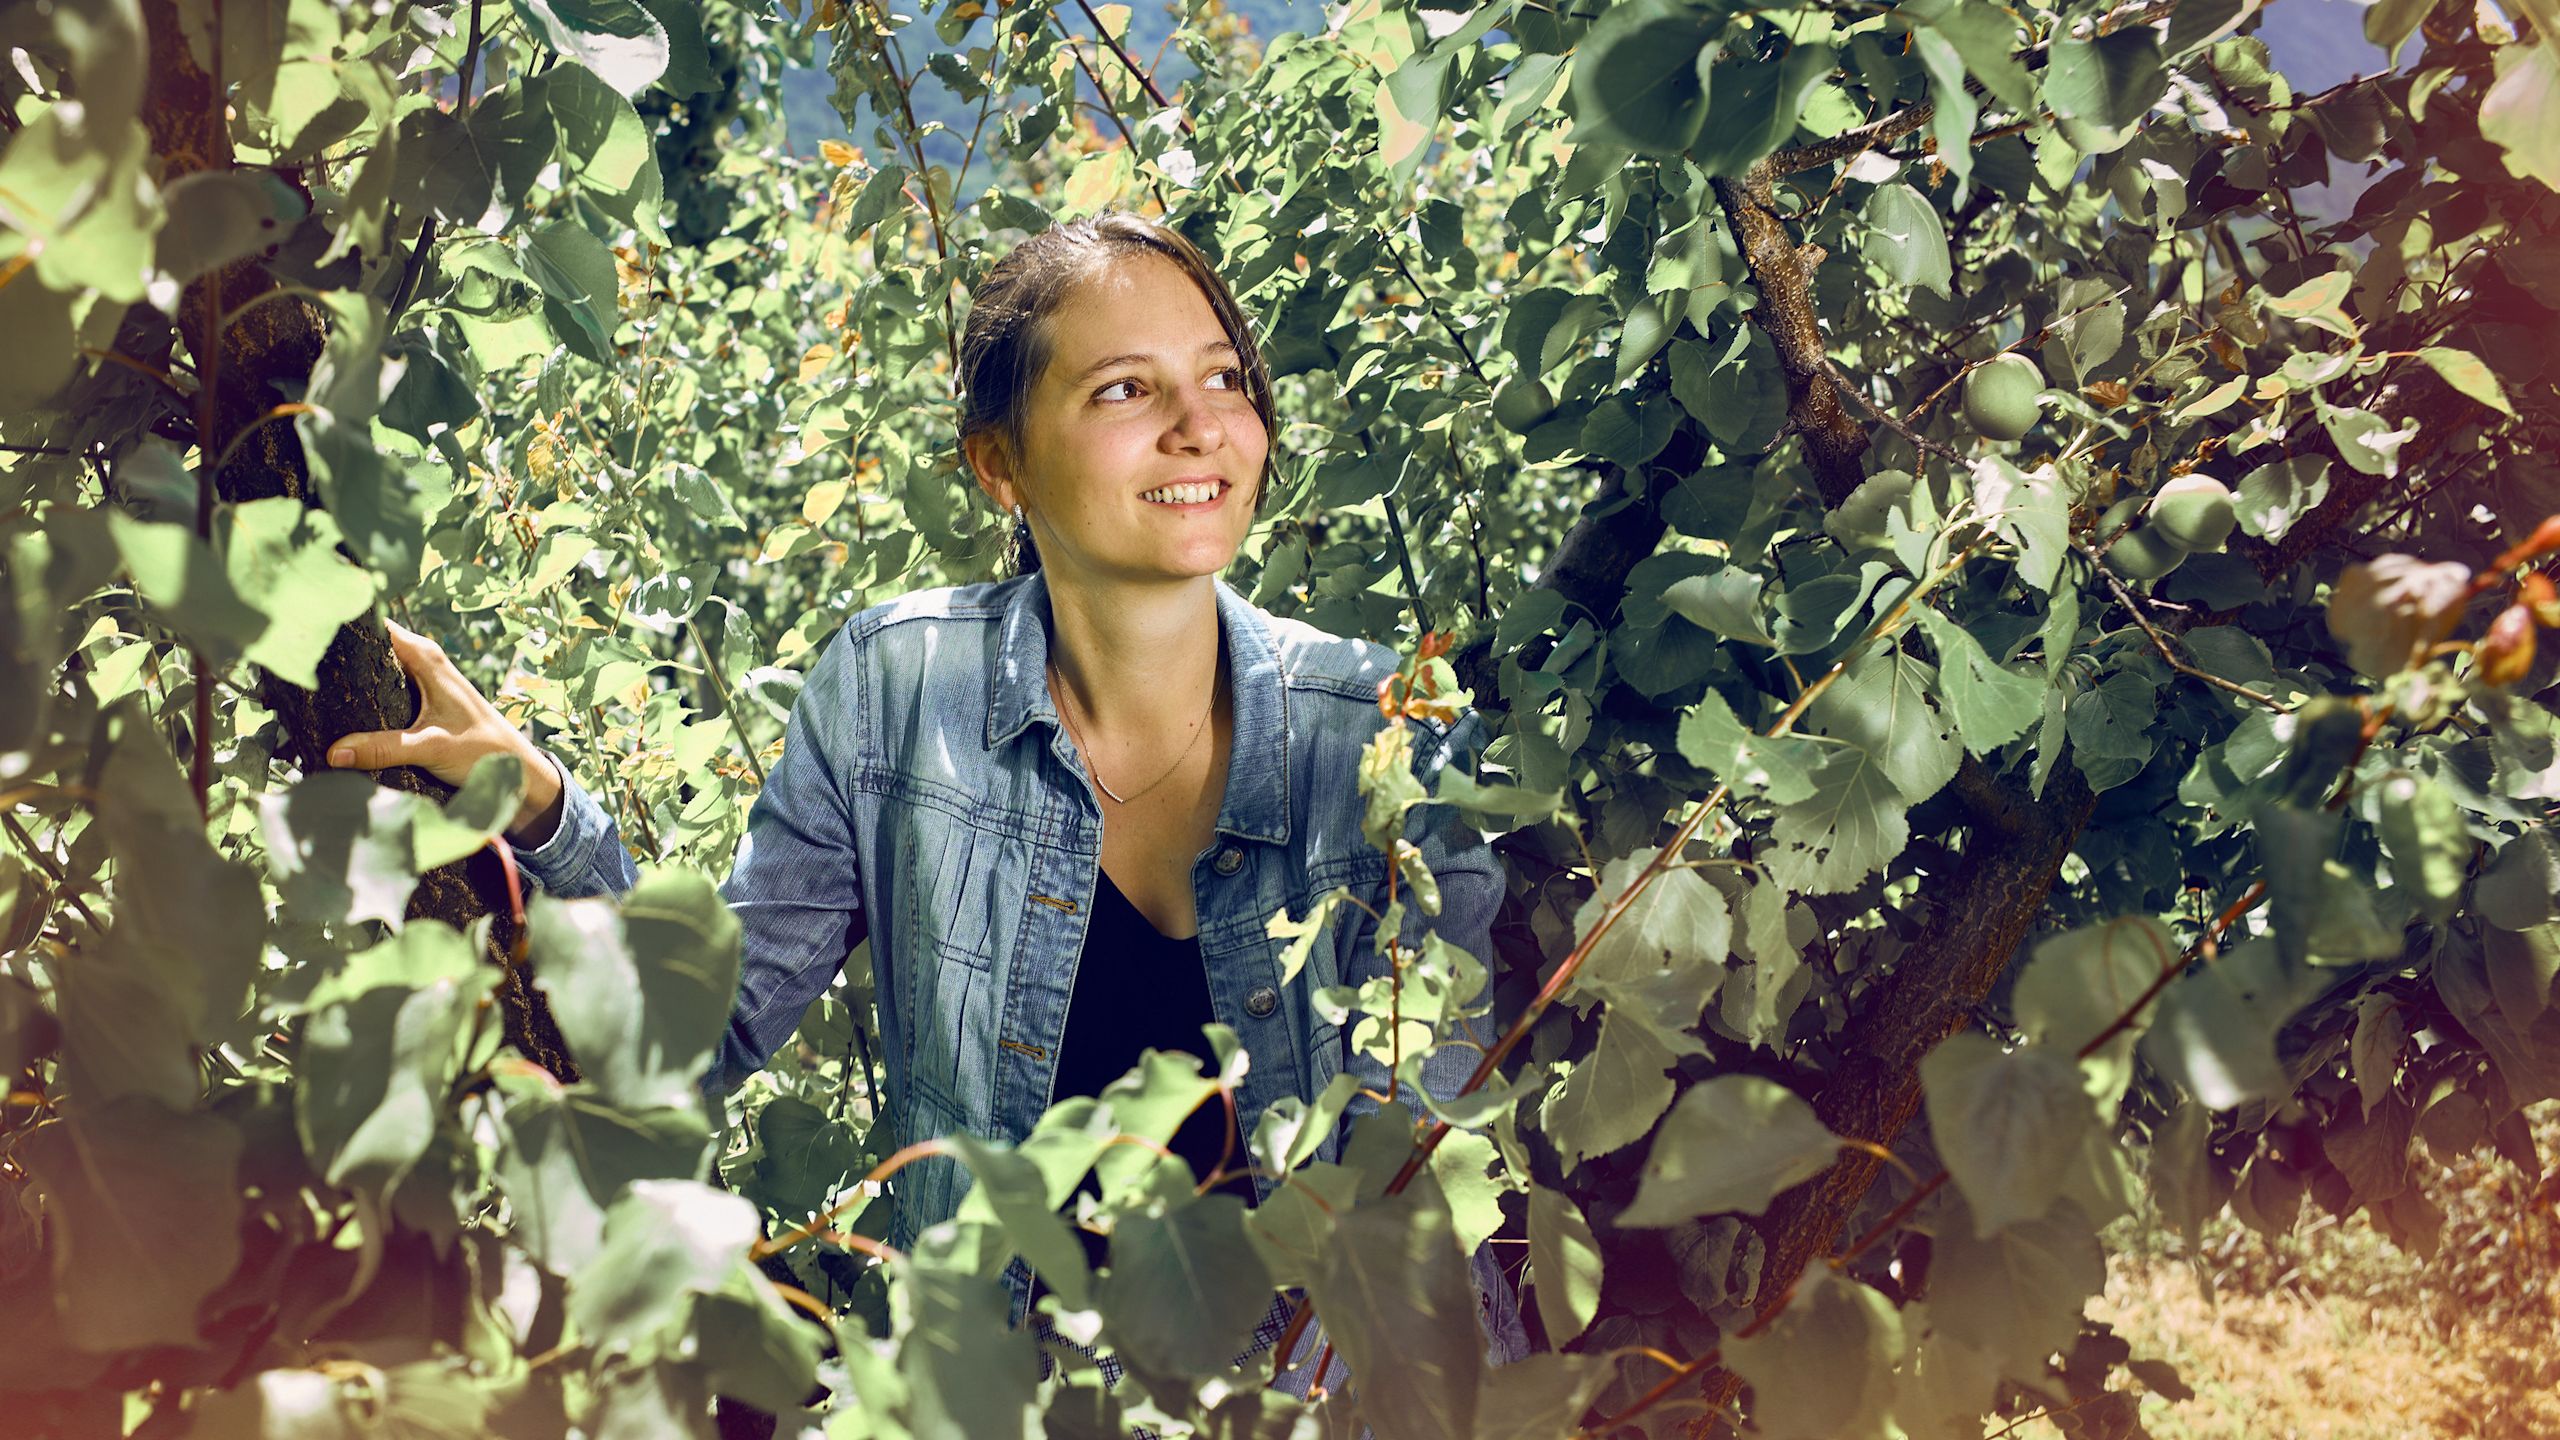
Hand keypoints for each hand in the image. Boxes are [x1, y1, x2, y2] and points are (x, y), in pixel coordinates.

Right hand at [325, 619, 563, 841]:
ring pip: (373, 670)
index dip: (343, 627)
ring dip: (346, 680)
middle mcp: (422, 661)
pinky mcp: (418, 701)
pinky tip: (333, 710)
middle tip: (294, 670)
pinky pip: (381, 690)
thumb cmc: (483, 750)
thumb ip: (383, 748)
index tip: (306, 634)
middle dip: (335, 657)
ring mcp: (420, 680)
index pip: (376, 627)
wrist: (516, 769)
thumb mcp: (430, 746)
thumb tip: (332, 752)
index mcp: (426, 657)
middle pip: (368, 649)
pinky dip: (361, 697)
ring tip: (303, 689)